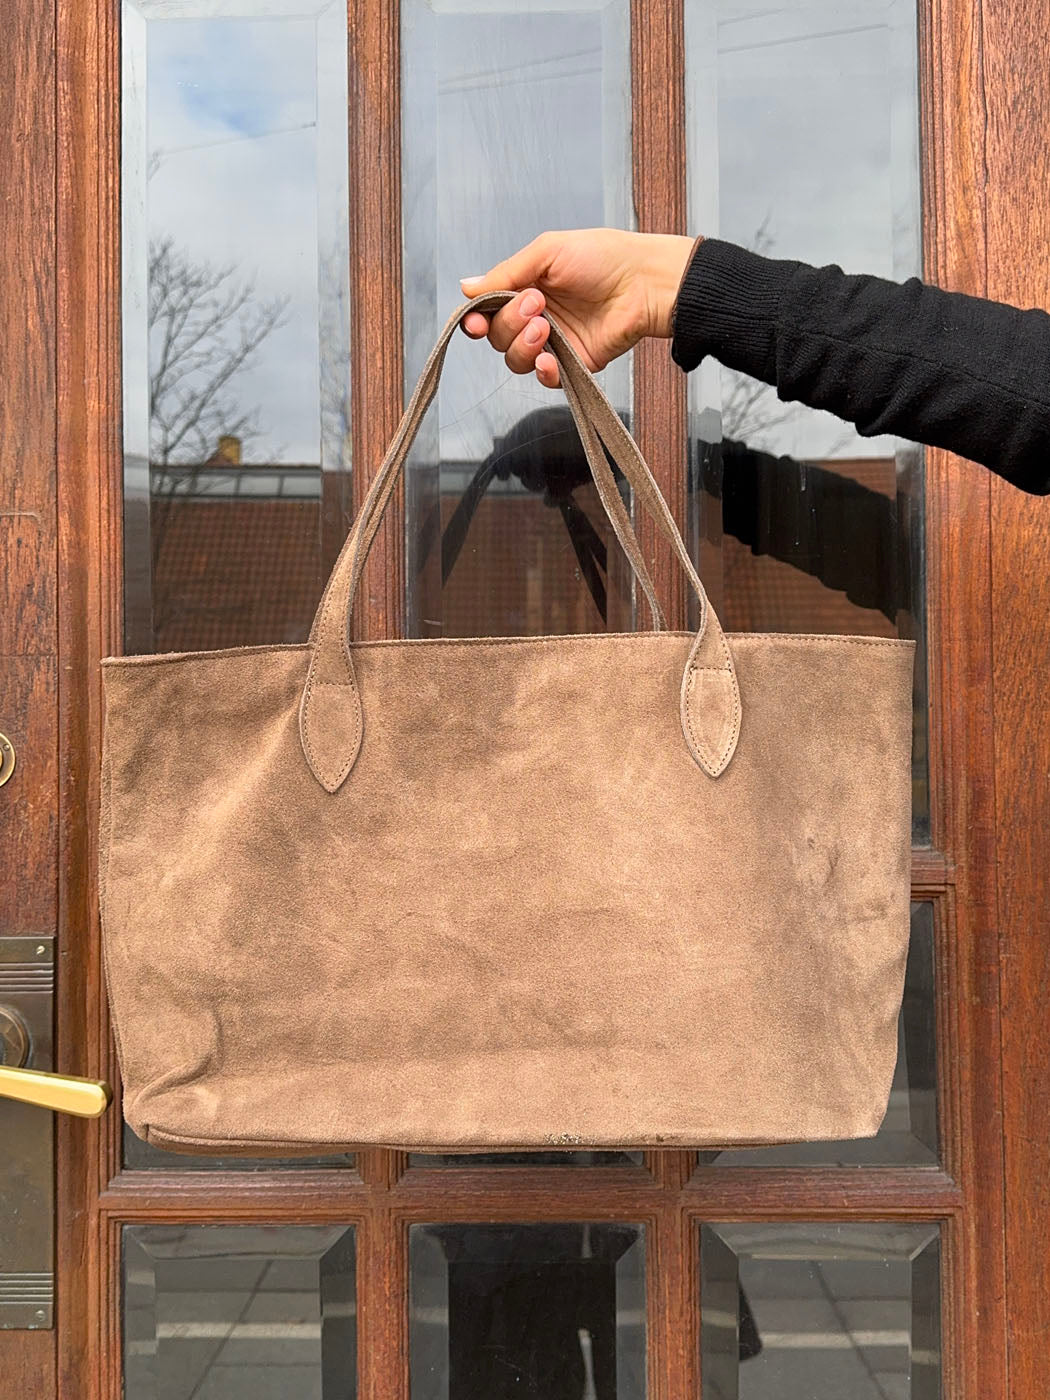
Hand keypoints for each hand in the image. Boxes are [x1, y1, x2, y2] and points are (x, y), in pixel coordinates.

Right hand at [458, 228, 698, 387]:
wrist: (643, 282)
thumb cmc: (603, 257)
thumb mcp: (547, 251)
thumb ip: (505, 273)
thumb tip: (466, 287)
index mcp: (526, 288)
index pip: (488, 311)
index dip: (477, 320)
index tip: (476, 322)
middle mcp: (536, 317)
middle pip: (498, 337)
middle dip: (509, 323)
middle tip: (536, 304)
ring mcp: (554, 342)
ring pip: (516, 360)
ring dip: (523, 346)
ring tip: (545, 327)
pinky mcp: (574, 364)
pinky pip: (546, 379)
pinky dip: (543, 372)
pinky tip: (550, 360)